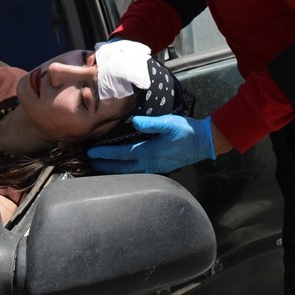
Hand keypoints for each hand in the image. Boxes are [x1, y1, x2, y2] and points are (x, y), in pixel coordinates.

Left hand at [87, 115, 215, 173]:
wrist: (204, 142)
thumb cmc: (186, 131)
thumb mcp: (170, 123)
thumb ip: (152, 124)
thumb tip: (134, 122)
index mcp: (150, 152)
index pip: (123, 154)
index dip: (106, 154)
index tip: (92, 152)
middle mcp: (150, 164)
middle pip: (122, 168)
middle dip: (105, 165)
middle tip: (90, 163)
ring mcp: (155, 168)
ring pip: (129, 172)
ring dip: (114, 170)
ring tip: (100, 167)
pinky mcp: (159, 168)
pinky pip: (137, 172)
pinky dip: (125, 171)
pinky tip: (121, 168)